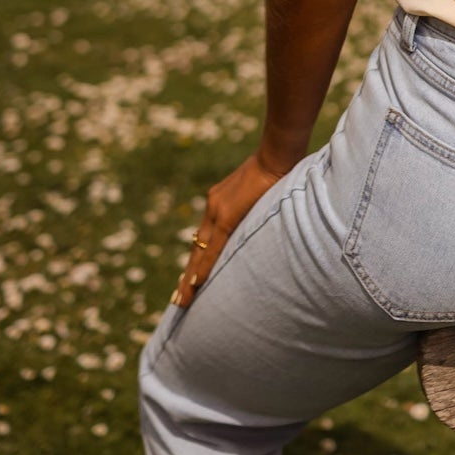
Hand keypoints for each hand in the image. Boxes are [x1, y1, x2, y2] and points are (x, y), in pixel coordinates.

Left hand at [171, 149, 288, 308]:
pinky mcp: (226, 216)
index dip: (198, 259)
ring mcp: (217, 211)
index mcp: (220, 202)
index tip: (190, 278)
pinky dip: (203, 267)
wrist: (277, 154)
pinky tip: (194, 284)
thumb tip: (263, 216)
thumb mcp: (261, 190)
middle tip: (177, 300)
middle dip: (187, 276)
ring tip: (181, 300)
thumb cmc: (277, 168)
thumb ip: (255, 206)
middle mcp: (213, 207)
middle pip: (197, 249)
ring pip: (199, 252)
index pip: (205, 237)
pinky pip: (212, 249)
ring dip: (190, 278)